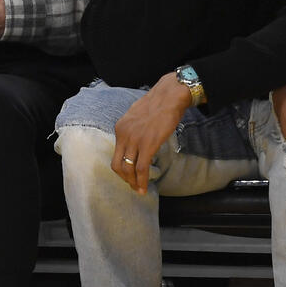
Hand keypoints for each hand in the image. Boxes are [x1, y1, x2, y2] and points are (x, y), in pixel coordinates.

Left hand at [111, 73, 192, 193]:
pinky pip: (141, 168)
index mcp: (120, 128)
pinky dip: (142, 181)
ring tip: (139, 190)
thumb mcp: (137, 117)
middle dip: (124, 178)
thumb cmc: (158, 105)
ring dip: (133, 182)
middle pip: (117, 164)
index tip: (128, 175)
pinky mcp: (148, 145)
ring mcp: (134, 140)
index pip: (116, 154)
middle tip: (132, 186)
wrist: (169, 96)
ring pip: (128, 169)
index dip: (121, 168)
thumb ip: (133, 129)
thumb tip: (137, 141)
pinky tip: (145, 188)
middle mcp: (123, 135)